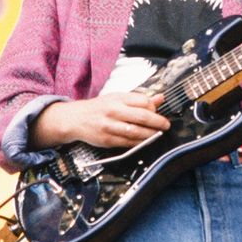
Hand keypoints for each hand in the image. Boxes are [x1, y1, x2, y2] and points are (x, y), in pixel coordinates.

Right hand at [33, 92, 170, 148]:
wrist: (75, 118)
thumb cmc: (100, 107)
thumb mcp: (118, 97)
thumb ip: (139, 99)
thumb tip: (160, 98)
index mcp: (118, 98)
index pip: (143, 102)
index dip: (154, 108)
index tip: (158, 112)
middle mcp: (113, 111)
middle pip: (142, 117)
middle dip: (158, 122)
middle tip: (166, 125)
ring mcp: (109, 126)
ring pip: (136, 132)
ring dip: (151, 134)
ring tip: (157, 134)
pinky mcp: (106, 139)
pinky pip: (127, 143)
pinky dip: (139, 143)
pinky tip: (145, 141)